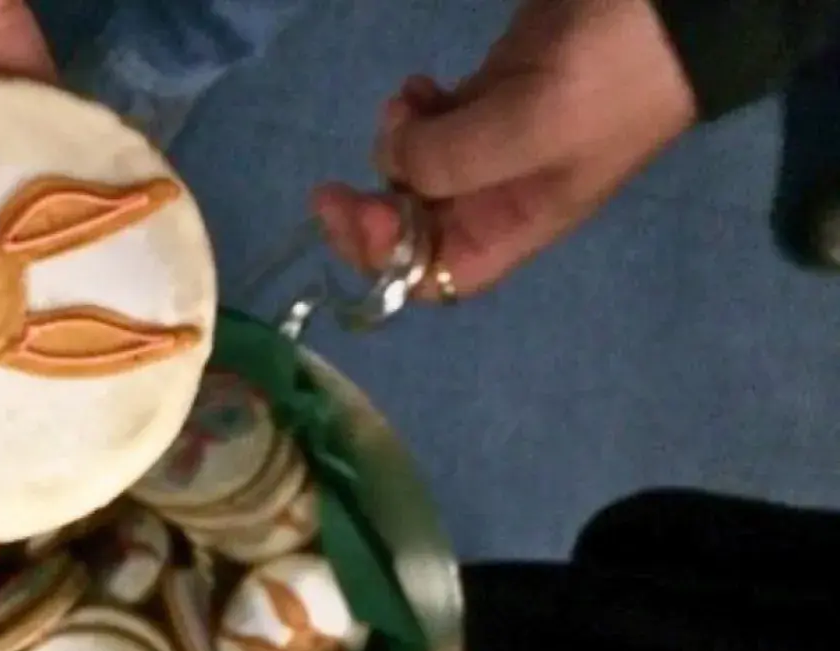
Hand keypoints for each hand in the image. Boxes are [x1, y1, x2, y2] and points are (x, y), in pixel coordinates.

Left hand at [314, 0, 696, 299]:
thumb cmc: (614, 72)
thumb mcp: (534, 125)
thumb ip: (452, 160)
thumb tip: (391, 164)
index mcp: (517, 222)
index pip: (436, 276)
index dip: (385, 261)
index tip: (354, 212)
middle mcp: (500, 195)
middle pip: (413, 229)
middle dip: (372, 208)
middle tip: (336, 182)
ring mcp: (495, 142)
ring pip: (415, 171)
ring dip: (393, 146)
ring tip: (407, 101)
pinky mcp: (493, 95)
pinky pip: (433, 124)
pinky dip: (411, 113)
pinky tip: (418, 86)